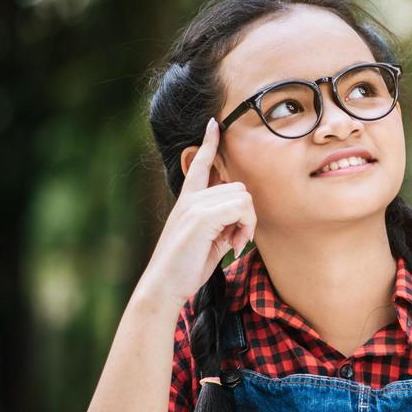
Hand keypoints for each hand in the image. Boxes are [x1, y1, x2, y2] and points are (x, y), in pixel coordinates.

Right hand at [140, 117, 256, 306]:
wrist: (164, 286)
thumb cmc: (185, 268)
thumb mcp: (208, 240)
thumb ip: (222, 222)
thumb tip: (242, 215)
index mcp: (188, 200)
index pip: (199, 165)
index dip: (208, 144)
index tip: (214, 124)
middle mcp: (190, 197)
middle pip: (239, 187)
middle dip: (247, 215)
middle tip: (237, 240)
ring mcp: (195, 204)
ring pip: (243, 197)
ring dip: (248, 223)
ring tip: (234, 244)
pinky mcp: (201, 215)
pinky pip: (241, 208)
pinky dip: (246, 227)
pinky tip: (234, 246)